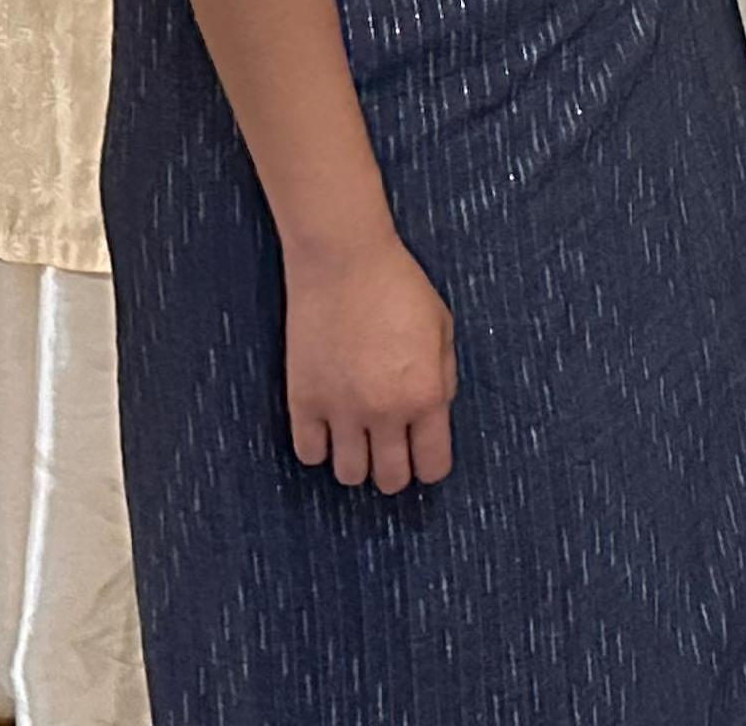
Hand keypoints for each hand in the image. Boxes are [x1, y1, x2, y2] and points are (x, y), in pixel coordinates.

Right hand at [283, 232, 454, 492]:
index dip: (431, 466)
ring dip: (357, 461)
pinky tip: (329, 425)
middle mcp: (384, 412)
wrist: (345, 264)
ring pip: (348, 475)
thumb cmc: (400, 288)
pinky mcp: (302, 402)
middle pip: (390, 480)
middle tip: (392, 449)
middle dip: (395, 469)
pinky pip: (309, 454)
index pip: (432, 466)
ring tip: (360, 437)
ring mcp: (339, 410)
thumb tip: (433, 414)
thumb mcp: (443, 330)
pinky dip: (320, 447)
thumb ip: (443, 379)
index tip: (425, 457)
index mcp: (425, 395)